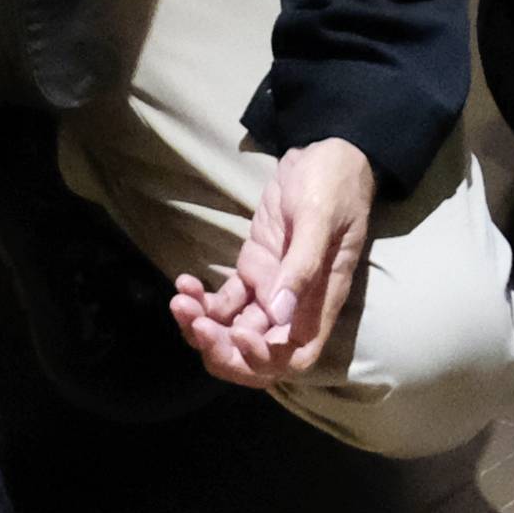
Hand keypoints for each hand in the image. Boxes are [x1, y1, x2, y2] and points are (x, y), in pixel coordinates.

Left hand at [169, 137, 378, 389]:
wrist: (326, 153)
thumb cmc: (333, 184)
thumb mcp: (319, 218)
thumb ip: (302, 266)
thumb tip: (278, 315)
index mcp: (320, 300)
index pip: (293, 355)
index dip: (263, 359)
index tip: (238, 334)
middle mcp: (295, 304)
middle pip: (257, 352)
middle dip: (222, 349)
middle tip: (195, 324)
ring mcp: (271, 288)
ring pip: (234, 329)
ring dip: (205, 326)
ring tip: (181, 302)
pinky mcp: (254, 271)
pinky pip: (226, 301)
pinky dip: (202, 302)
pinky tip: (184, 285)